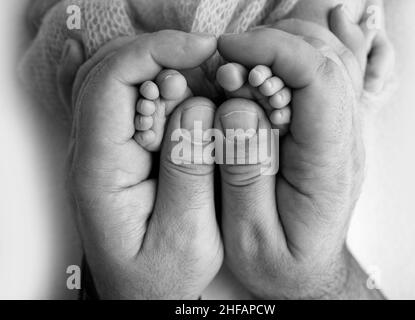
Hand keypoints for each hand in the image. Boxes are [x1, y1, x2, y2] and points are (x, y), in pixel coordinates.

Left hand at [67, 31, 222, 298]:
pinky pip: (138, 103)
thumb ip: (190, 172)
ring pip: (125, 82)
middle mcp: (94, 151)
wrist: (141, 297)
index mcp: (101, 170)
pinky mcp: (123, 150)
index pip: (110, 84)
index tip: (200, 49)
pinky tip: (195, 102)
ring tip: (208, 90)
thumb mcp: (186, 238)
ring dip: (169, 74)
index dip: (153, 53)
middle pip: (112, 71)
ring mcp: (106, 148)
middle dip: (164, 58)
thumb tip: (195, 107)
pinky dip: (169, 92)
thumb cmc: (159, 278)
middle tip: (210, 68)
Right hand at [215, 25, 382, 298]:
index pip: (318, 77)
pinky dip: (298, 52)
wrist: (306, 272)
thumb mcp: (250, 236)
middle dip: (271, 44)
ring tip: (238, 64)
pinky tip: (284, 41)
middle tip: (225, 63)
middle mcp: (343, 137)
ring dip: (280, 46)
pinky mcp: (326, 128)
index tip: (229, 51)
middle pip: (326, 56)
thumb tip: (238, 106)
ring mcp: (339, 129)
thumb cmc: (280, 260)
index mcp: (328, 162)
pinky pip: (324, 74)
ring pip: (328, 57)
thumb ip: (244, 173)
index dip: (273, 50)